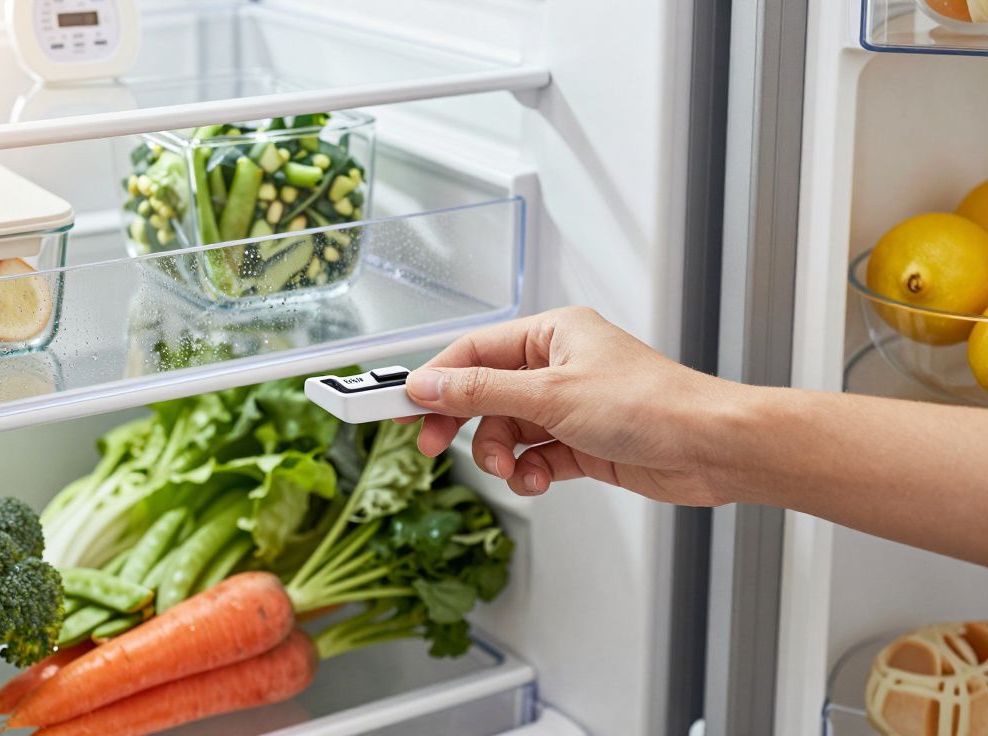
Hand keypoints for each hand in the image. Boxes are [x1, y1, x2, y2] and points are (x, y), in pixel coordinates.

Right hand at [400, 307, 736, 503]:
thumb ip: (482, 392)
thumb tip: (429, 384)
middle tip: (431, 444)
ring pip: (506, 431)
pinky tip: (540, 479)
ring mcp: (569, 406)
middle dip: (462, 422)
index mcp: (552, 334)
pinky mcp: (582, 443)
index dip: (435, 379)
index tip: (400, 403)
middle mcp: (558, 366)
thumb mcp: (551, 395)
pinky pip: (534, 457)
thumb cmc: (652, 404)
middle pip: (484, 393)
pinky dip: (529, 472)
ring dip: (500, 455)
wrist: (711, 448)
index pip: (474, 353)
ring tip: (513, 469)